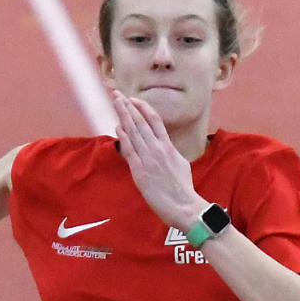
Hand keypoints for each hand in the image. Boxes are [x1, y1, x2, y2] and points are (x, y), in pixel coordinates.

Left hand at [113, 92, 202, 229]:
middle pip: (140, 122)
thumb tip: (164, 147)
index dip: (143, 108)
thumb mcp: (180, 164)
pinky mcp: (140, 171)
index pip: (154, 120)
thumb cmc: (183, 189)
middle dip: (128, 106)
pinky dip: (123, 137)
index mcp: (168, 146)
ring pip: (133, 132)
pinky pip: (129, 150)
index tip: (134, 99)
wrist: (183, 205)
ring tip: (116, 103)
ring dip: (123, 116)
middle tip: (117, 94)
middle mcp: (157, 149)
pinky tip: (117, 126)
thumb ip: (170, 153)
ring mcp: (148, 159)